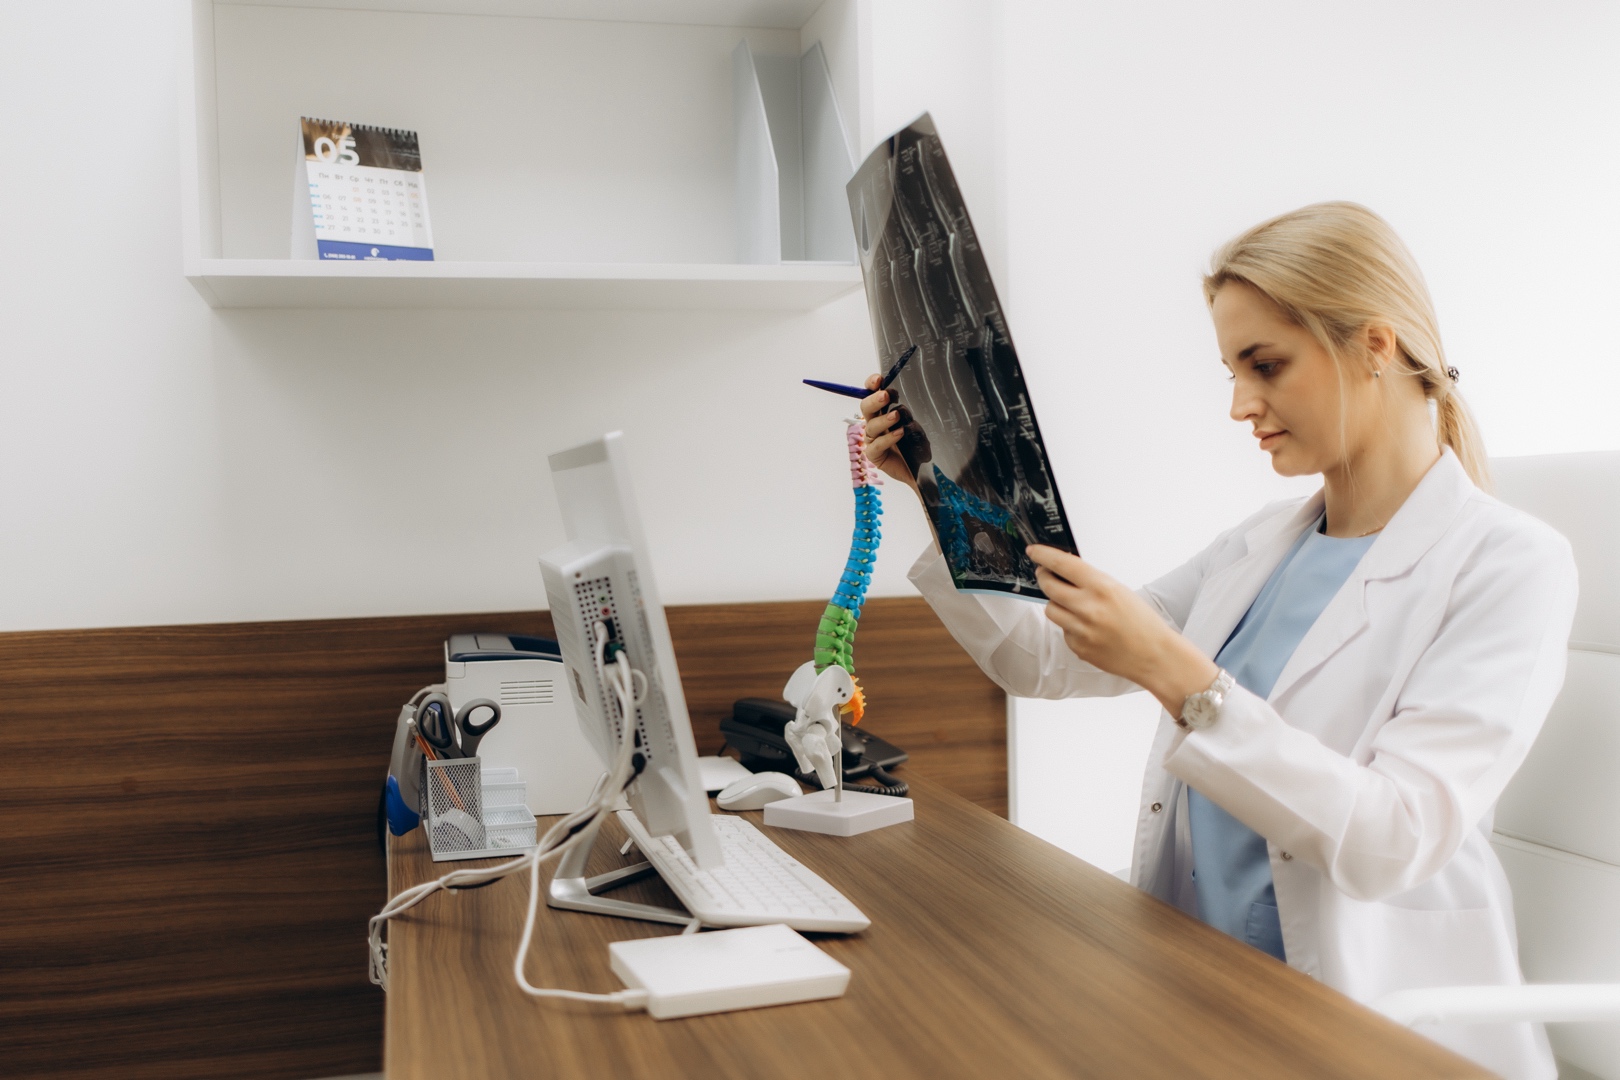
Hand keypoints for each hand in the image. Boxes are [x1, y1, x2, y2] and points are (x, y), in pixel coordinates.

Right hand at [858, 374, 918, 489]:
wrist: (920, 469)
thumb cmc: (917, 443)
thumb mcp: (917, 423)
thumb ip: (911, 410)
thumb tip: (913, 394)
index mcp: (883, 411)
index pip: (872, 393)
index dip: (871, 385)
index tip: (878, 379)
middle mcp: (876, 423)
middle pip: (866, 407)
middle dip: (874, 400)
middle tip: (885, 396)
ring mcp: (873, 439)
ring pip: (871, 426)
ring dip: (883, 419)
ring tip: (896, 416)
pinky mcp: (874, 455)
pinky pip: (876, 445)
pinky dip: (887, 438)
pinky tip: (899, 433)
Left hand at [1027, 545, 1218, 716]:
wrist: (1155, 655)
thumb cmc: (1141, 621)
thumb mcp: (1119, 590)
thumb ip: (1091, 581)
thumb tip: (1063, 570)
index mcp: (1102, 587)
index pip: (1062, 564)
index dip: (1044, 555)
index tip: (1034, 551)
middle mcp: (1088, 608)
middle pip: (1048, 586)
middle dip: (1044, 577)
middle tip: (1046, 574)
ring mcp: (1081, 630)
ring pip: (1051, 609)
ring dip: (1057, 604)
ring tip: (1074, 605)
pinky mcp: (1078, 647)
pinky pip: (1063, 630)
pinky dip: (1070, 626)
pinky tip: (1089, 629)